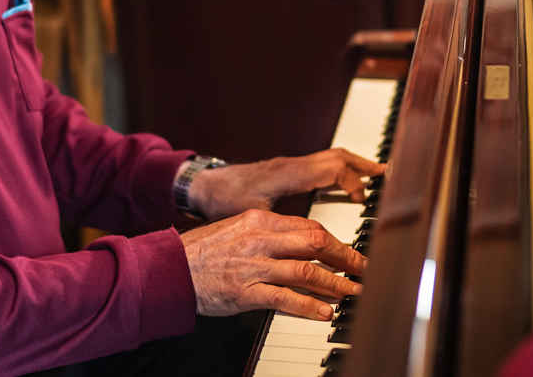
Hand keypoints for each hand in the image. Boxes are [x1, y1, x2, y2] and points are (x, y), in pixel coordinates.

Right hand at [180, 209, 366, 319]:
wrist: (170, 268)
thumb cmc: (203, 251)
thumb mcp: (238, 229)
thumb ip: (269, 234)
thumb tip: (303, 244)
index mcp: (259, 220)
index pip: (308, 226)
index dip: (335, 241)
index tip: (351, 253)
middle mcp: (260, 239)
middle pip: (315, 242)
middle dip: (345, 258)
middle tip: (363, 270)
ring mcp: (253, 266)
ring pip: (306, 270)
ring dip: (335, 284)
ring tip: (353, 293)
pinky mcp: (246, 292)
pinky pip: (285, 298)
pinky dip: (309, 306)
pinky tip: (325, 312)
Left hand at [188, 148, 383, 220]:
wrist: (206, 183)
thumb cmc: (224, 198)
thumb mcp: (252, 214)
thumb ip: (279, 227)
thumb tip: (303, 244)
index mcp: (288, 174)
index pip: (331, 168)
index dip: (352, 181)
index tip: (363, 199)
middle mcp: (293, 165)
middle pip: (337, 156)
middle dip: (363, 165)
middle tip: (386, 175)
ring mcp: (291, 165)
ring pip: (330, 156)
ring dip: (354, 164)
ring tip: (376, 174)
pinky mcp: (287, 169)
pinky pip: (321, 163)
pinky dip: (340, 169)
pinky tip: (346, 181)